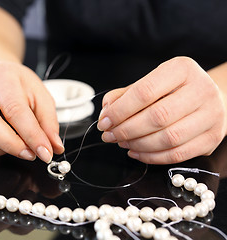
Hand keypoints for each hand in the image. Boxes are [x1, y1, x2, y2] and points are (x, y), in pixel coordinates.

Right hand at [0, 61, 64, 162]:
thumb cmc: (19, 86)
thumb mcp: (41, 96)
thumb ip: (48, 122)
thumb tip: (53, 147)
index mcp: (1, 78)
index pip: (14, 109)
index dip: (31, 135)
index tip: (44, 152)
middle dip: (10, 145)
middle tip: (29, 154)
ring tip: (11, 146)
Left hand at [97, 57, 226, 163]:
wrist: (209, 98)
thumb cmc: (174, 90)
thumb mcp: (151, 82)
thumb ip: (125, 95)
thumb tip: (106, 110)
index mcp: (182, 69)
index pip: (145, 92)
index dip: (120, 110)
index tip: (104, 121)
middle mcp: (201, 90)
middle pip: (157, 117)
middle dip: (126, 130)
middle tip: (110, 135)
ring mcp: (211, 115)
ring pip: (168, 138)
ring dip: (138, 144)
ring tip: (122, 143)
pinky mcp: (212, 137)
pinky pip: (178, 154)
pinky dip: (152, 157)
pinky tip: (137, 152)